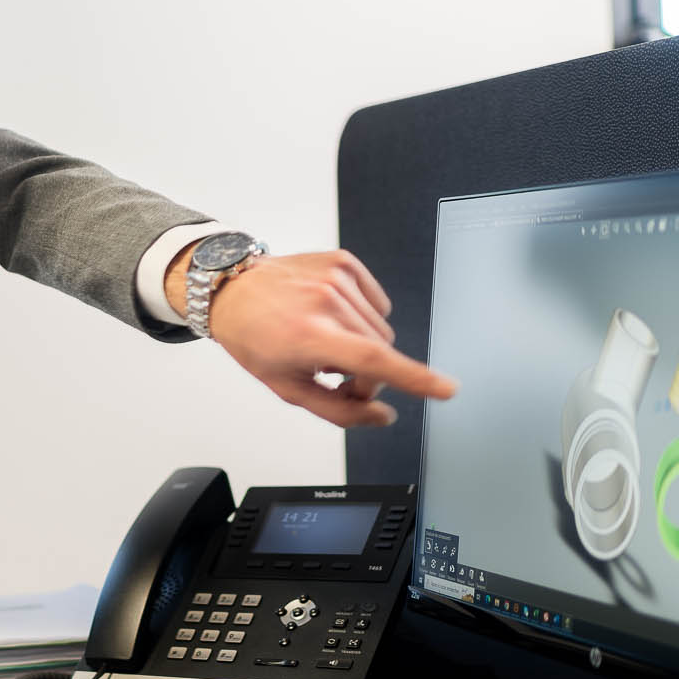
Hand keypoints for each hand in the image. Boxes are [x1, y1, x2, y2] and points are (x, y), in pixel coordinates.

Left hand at [195, 248, 456, 427]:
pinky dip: (363, 316)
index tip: (446, 389)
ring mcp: (336, 278)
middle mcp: (325, 301)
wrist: (232, 290)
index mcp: (308, 335)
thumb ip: (339, 410)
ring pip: (381, 330)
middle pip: (381, 352)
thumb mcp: (286, 387)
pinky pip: (378, 303)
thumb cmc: (254, 338)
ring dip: (363, 344)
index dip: (414, 378)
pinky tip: (334, 317)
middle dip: (366, 374)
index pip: (372, 360)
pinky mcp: (344, 262)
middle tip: (335, 375)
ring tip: (328, 342)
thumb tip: (382, 417)